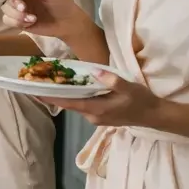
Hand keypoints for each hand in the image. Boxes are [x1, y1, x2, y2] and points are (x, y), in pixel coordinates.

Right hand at [0, 0, 92, 40]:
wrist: (68, 23)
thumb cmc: (62, 4)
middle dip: (13, 3)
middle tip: (24, 9)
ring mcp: (19, 9)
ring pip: (5, 10)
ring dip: (15, 15)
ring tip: (32, 19)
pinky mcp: (19, 21)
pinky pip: (8, 21)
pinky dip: (16, 22)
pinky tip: (30, 23)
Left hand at [40, 70, 161, 126]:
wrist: (154, 115)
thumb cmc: (141, 101)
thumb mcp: (129, 88)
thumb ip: (112, 80)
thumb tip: (94, 70)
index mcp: (96, 109)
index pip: (68, 103)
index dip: (50, 97)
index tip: (34, 91)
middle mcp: (92, 116)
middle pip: (68, 104)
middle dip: (52, 94)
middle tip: (37, 82)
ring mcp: (95, 118)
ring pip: (74, 105)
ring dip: (62, 95)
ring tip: (48, 83)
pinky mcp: (99, 116)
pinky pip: (82, 106)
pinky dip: (74, 97)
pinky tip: (69, 88)